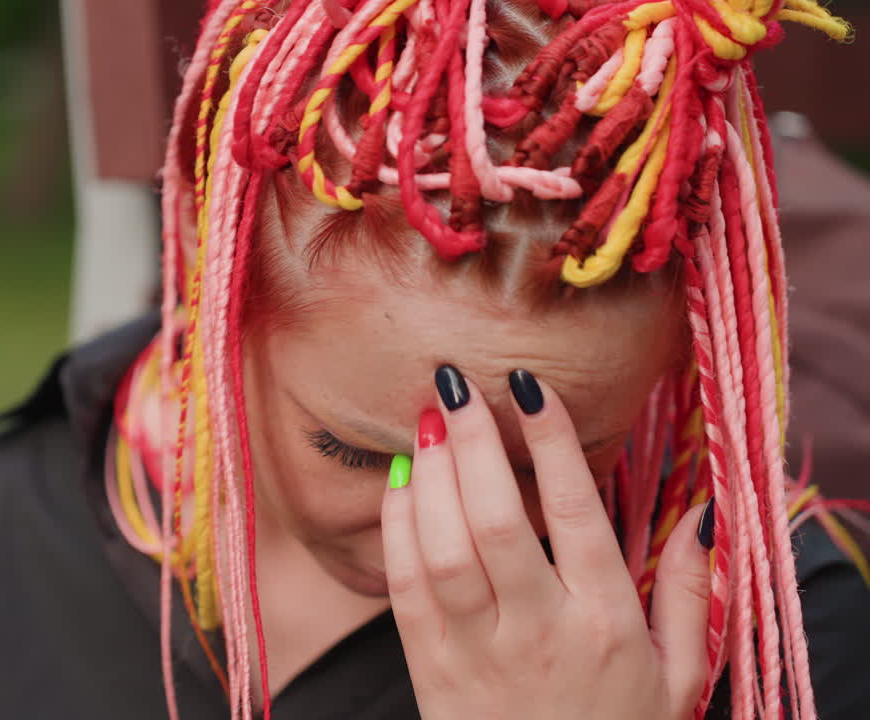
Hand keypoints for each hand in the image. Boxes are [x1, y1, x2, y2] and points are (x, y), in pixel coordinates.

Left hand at [381, 367, 712, 719]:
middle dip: (474, 443)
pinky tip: (400, 482)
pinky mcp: (431, 669)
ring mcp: (479, 651)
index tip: (529, 387)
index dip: (552, 443)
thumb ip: (692, 591)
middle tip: (453, 385)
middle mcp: (540, 631)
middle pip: (498, 521)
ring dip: (430, 477)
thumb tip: (703, 512)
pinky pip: (405, 588)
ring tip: (426, 420)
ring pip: (444, 549)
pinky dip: (396, 529)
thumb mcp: (679, 673)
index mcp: (606, 623)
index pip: (576, 515)